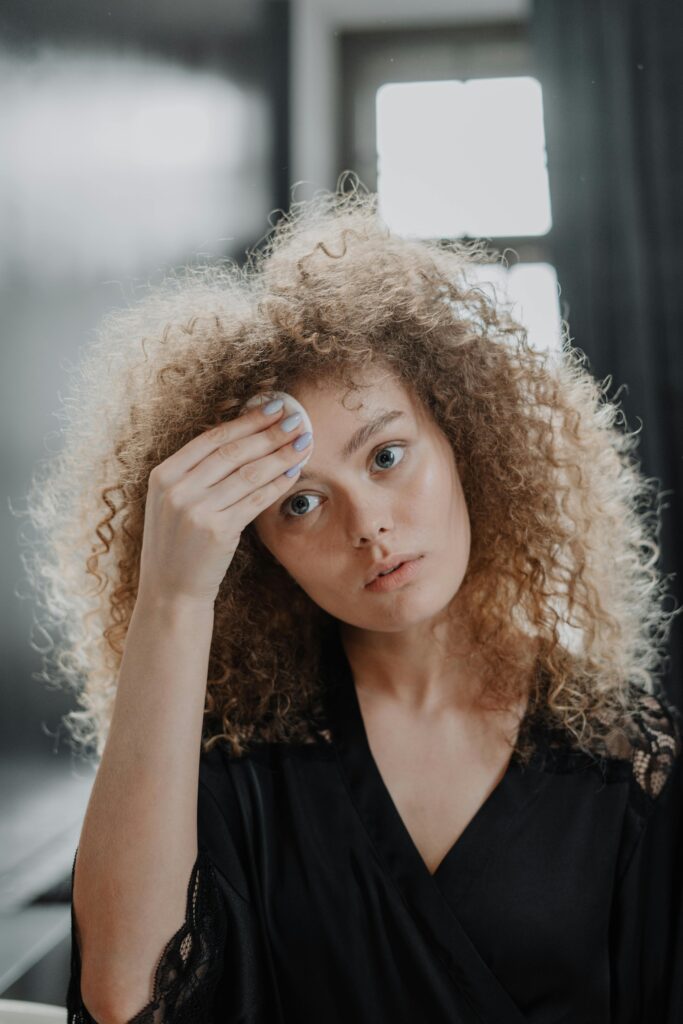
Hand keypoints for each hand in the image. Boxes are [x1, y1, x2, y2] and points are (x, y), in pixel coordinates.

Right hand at [137, 400, 312, 605]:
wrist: (170, 590)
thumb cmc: (178, 544)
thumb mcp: (173, 502)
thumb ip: (196, 473)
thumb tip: (243, 438)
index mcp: (163, 475)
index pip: (211, 439)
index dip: (245, 421)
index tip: (272, 407)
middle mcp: (176, 489)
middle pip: (233, 452)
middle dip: (270, 433)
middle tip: (298, 420)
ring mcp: (195, 509)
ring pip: (248, 473)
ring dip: (281, 455)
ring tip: (304, 442)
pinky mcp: (216, 530)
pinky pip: (255, 500)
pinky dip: (277, 484)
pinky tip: (294, 472)